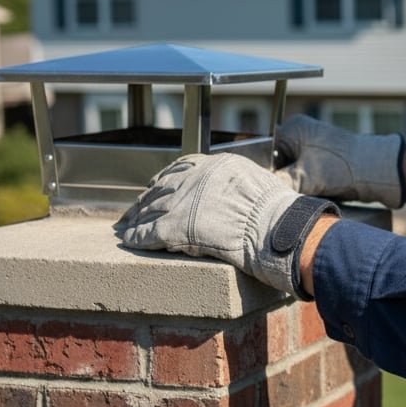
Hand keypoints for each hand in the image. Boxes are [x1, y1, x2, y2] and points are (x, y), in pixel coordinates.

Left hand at [116, 153, 338, 295]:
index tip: (157, 185)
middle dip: (147, 198)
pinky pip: (149, 232)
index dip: (166, 178)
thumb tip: (235, 197)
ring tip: (127, 225)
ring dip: (137, 218)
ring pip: (151, 209)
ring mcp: (183, 202)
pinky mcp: (175, 228)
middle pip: (162, 187)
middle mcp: (195, 178)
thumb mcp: (258, 185)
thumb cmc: (278, 215)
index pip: (182, 167)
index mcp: (217, 165)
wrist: (276, 230)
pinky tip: (130, 240)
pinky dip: (137, 237)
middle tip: (135, 208)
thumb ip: (238, 187)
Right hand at [275, 115, 403, 207]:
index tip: (267, 187)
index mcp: (293, 128)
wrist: (375, 172)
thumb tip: (266, 191)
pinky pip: (304, 176)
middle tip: (286, 192)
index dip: (266, 170)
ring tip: (302, 192)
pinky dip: (305, 186)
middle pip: (278, 161)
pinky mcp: (322, 162)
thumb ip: (280, 182)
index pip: (266, 150)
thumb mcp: (305, 176)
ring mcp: (312, 148)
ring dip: (294, 184)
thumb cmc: (342, 166)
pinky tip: (310, 192)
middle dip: (281, 178)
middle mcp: (301, 135)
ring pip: (291, 171)